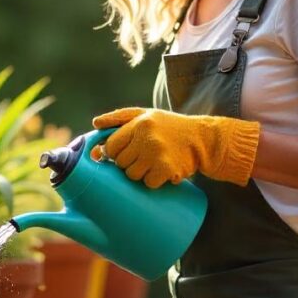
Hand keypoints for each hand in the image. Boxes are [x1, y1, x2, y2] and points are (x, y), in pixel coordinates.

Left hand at [91, 107, 260, 187]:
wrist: (202, 139)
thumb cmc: (168, 127)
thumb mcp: (145, 114)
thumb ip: (119, 117)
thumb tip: (95, 124)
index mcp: (139, 123)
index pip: (111, 145)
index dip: (113, 153)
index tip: (121, 153)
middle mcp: (147, 137)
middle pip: (120, 162)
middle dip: (127, 163)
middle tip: (140, 157)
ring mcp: (157, 154)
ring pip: (132, 175)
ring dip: (139, 173)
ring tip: (151, 164)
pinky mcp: (167, 169)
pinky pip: (148, 183)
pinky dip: (153, 180)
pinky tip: (161, 171)